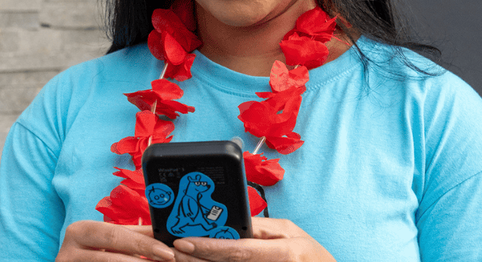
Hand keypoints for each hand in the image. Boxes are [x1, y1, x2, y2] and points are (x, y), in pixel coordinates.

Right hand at [57, 220, 176, 261]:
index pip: (116, 235)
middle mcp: (68, 252)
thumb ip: (134, 235)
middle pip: (112, 258)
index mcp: (80, 231)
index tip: (167, 252)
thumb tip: (164, 233)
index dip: (144, 244)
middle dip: (143, 260)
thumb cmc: (94, 253)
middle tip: (168, 261)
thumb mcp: (109, 241)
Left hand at [170, 217, 335, 261]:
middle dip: (196, 258)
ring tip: (180, 257)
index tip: (184, 241)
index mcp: (283, 252)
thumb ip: (259, 229)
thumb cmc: (309, 254)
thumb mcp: (287, 233)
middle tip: (172, 250)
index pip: (238, 250)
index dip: (208, 247)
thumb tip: (226, 223)